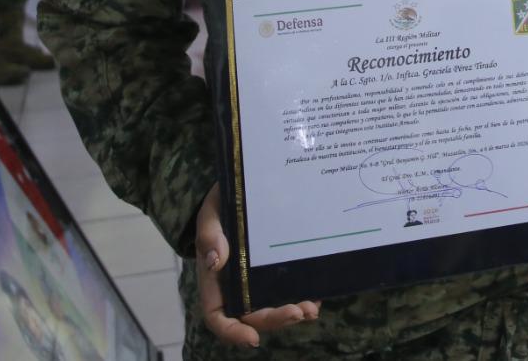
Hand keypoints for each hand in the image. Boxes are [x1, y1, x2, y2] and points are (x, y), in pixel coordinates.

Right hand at [196, 183, 320, 346]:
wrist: (244, 188)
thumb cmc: (223, 203)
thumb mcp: (212, 213)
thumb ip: (210, 234)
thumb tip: (215, 261)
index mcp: (215, 280)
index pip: (218, 316)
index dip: (232, 332)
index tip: (253, 338)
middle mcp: (236, 287)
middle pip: (252, 316)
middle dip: (275, 319)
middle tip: (299, 312)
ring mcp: (258, 281)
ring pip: (273, 307)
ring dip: (292, 313)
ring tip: (312, 308)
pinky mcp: (277, 270)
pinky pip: (288, 290)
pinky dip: (303, 296)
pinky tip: (318, 294)